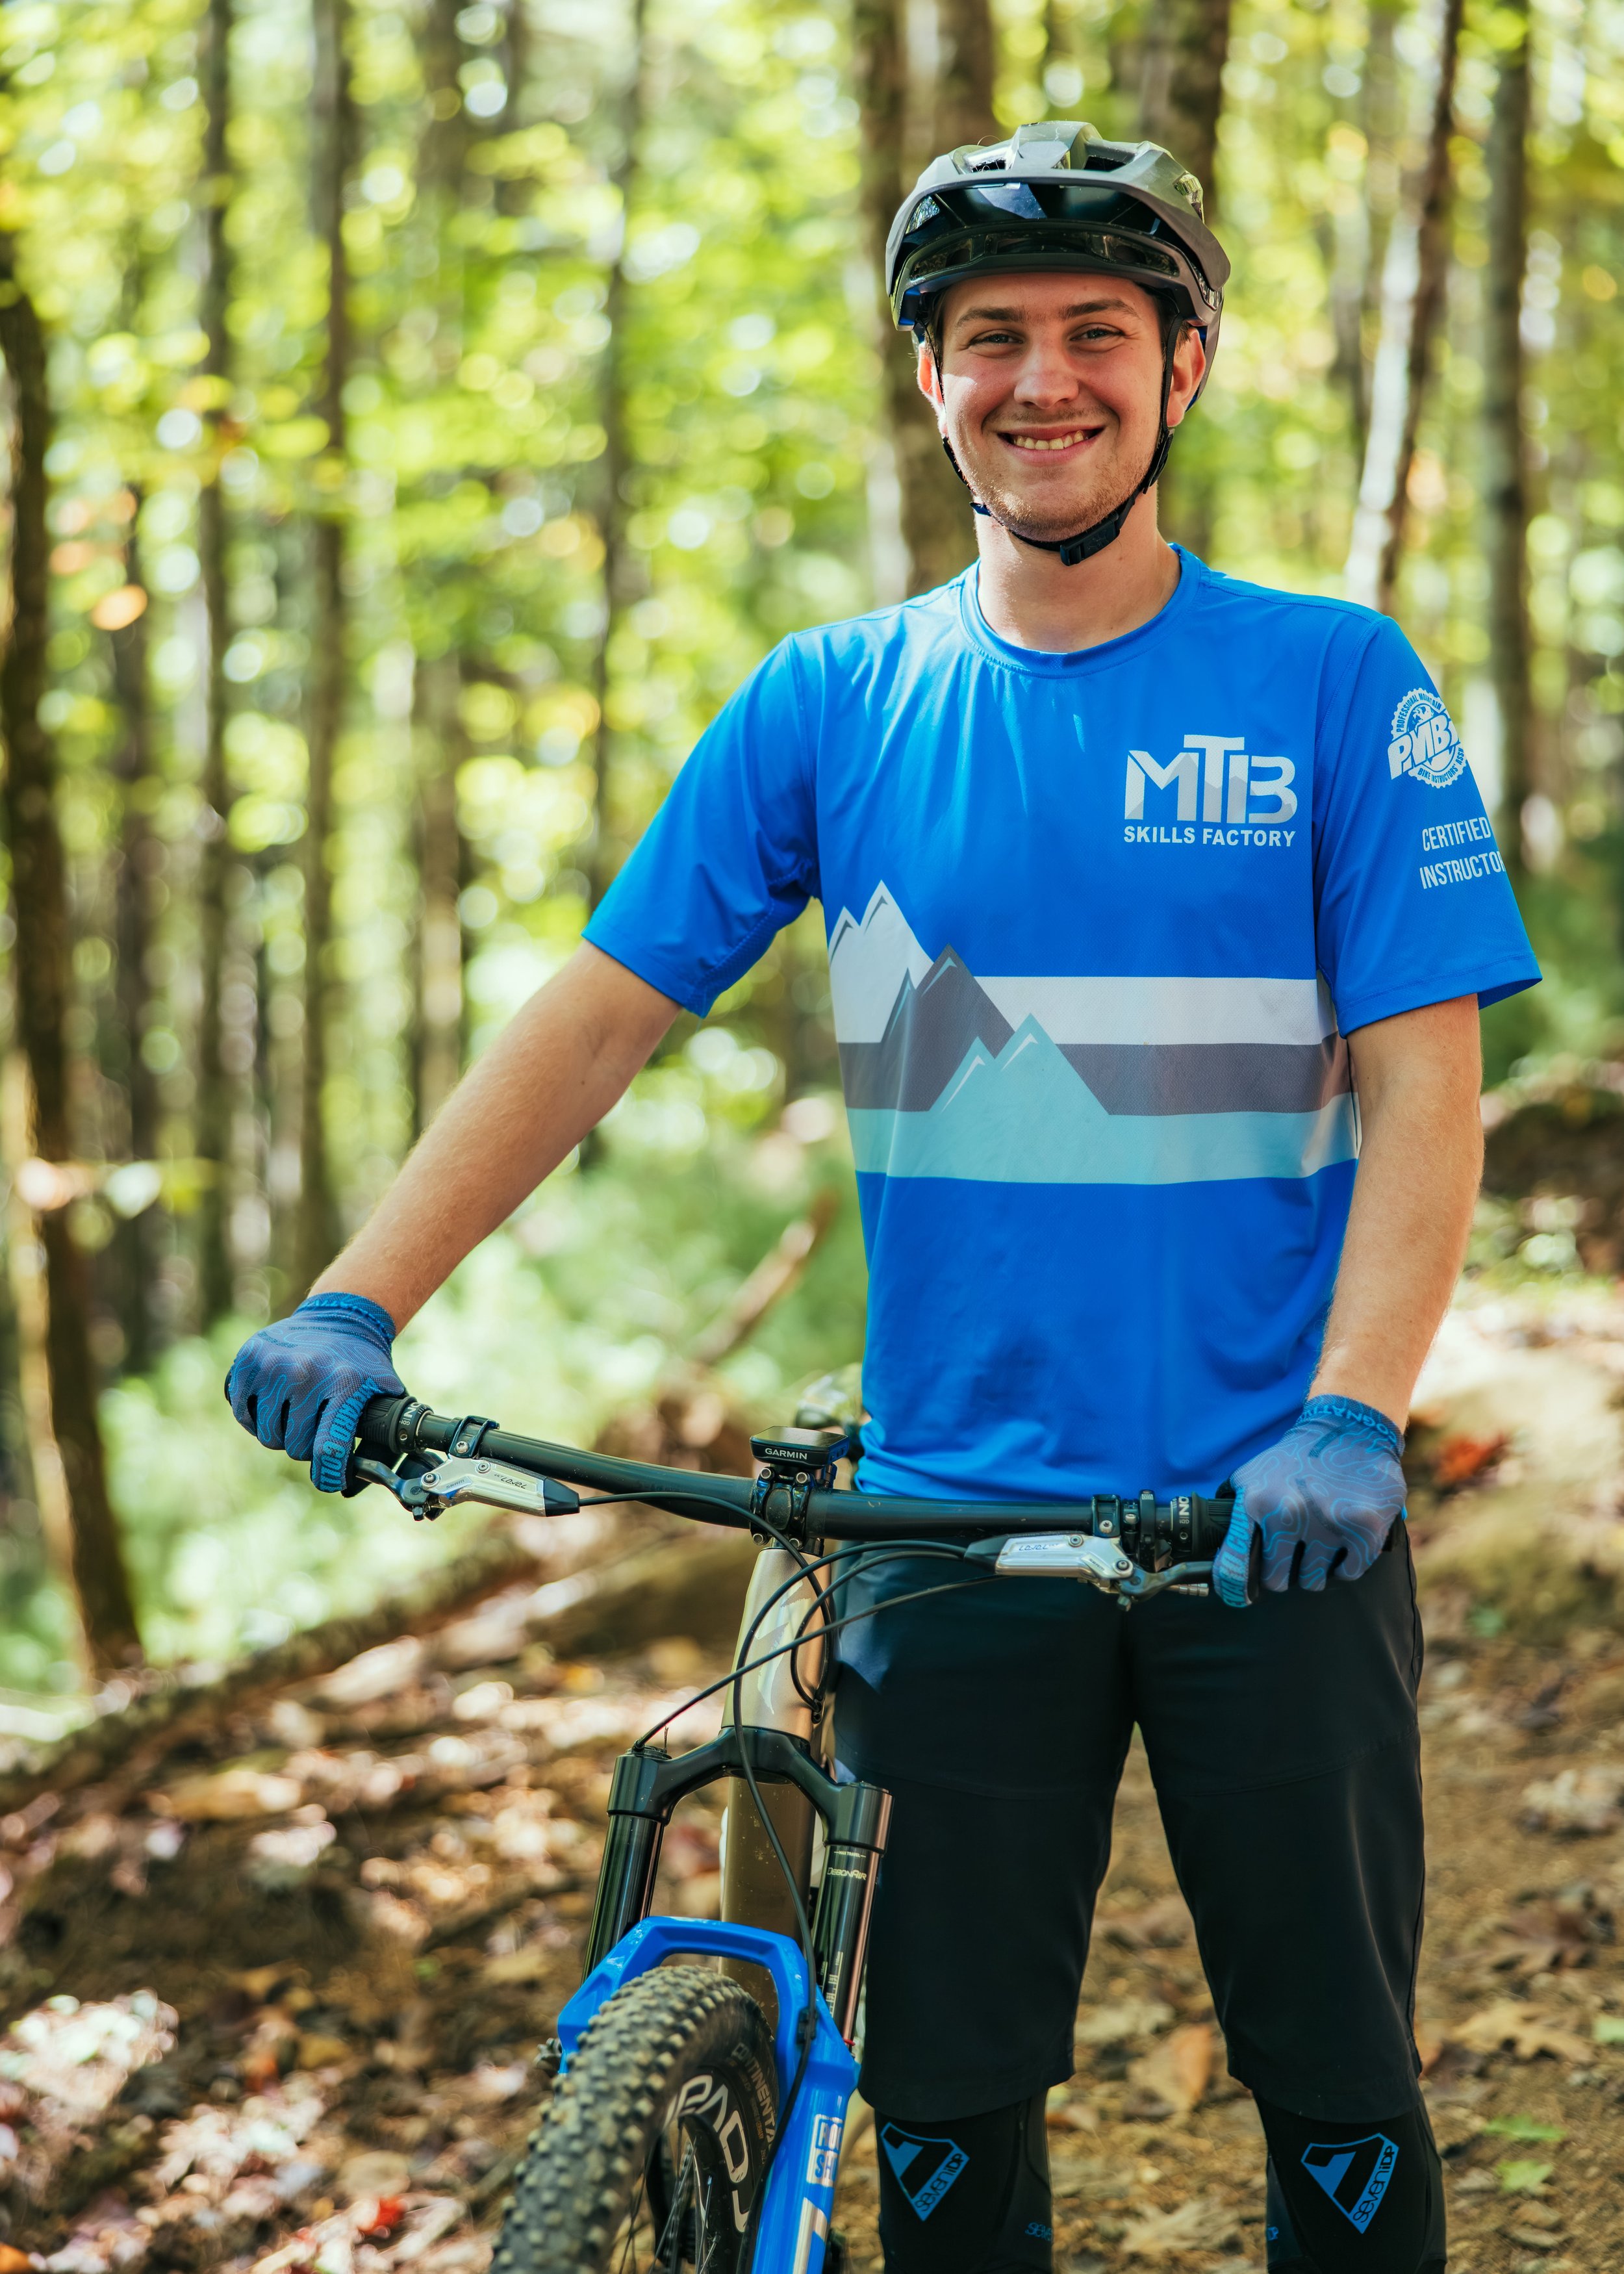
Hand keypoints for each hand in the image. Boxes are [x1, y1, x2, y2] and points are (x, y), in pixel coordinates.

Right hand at [225, 1293, 403, 1493]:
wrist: (339, 1318)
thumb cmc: (362, 1365)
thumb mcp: (386, 1391)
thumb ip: (383, 1435)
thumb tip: (362, 1483)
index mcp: (345, 1384)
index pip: (329, 1448)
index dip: (328, 1475)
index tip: (328, 1481)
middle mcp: (307, 1373)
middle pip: (294, 1445)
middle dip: (304, 1447)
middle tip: (313, 1432)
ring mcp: (275, 1364)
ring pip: (266, 1433)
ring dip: (279, 1434)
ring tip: (294, 1417)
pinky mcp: (250, 1358)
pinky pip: (242, 1412)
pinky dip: (255, 1418)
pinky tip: (273, 1406)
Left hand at [1213, 1395, 1405, 1608]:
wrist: (1348, 1429)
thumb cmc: (1295, 1458)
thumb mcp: (1250, 1475)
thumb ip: (1233, 1511)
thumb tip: (1218, 1555)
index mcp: (1255, 1502)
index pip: (1235, 1566)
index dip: (1234, 1590)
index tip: (1239, 1598)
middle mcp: (1288, 1514)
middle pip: (1276, 1581)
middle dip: (1281, 1573)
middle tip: (1289, 1557)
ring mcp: (1326, 1523)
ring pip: (1312, 1581)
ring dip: (1314, 1569)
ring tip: (1317, 1544)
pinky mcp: (1362, 1528)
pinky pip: (1348, 1573)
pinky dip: (1345, 1565)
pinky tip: (1341, 1545)